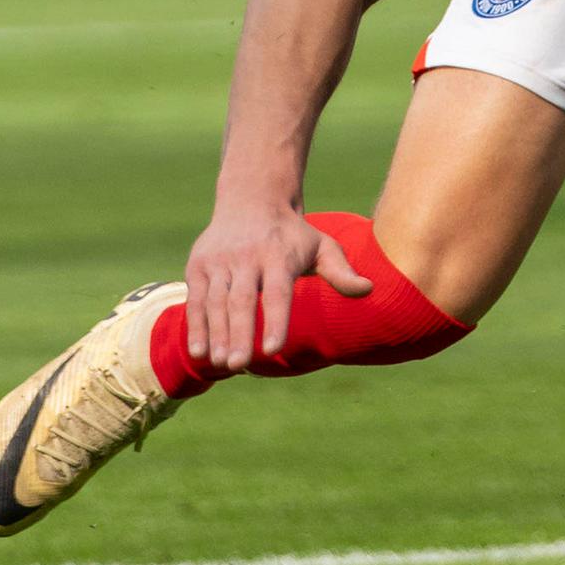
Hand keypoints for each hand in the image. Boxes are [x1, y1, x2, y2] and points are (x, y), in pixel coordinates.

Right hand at [181, 202, 368, 368]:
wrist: (251, 199)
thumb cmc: (293, 235)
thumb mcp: (321, 245)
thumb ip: (341, 270)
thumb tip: (368, 289)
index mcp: (279, 255)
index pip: (277, 293)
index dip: (275, 321)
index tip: (273, 350)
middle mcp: (247, 257)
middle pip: (242, 300)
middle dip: (239, 334)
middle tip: (240, 364)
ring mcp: (220, 260)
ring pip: (215, 302)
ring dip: (216, 335)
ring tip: (222, 363)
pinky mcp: (199, 265)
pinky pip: (196, 299)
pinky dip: (196, 326)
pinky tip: (199, 352)